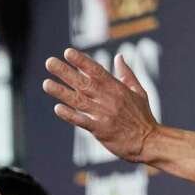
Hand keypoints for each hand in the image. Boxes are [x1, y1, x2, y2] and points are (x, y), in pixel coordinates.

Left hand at [43, 48, 158, 162]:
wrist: (149, 141)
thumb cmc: (143, 116)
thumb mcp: (139, 92)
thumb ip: (127, 74)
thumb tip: (119, 56)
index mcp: (117, 89)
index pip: (97, 71)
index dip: (82, 61)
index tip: (67, 52)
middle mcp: (109, 99)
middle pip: (84, 83)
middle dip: (65, 72)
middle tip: (49, 62)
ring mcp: (104, 114)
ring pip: (79, 101)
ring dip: (61, 92)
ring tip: (45, 83)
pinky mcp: (100, 130)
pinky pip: (82, 121)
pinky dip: (70, 115)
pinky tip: (57, 108)